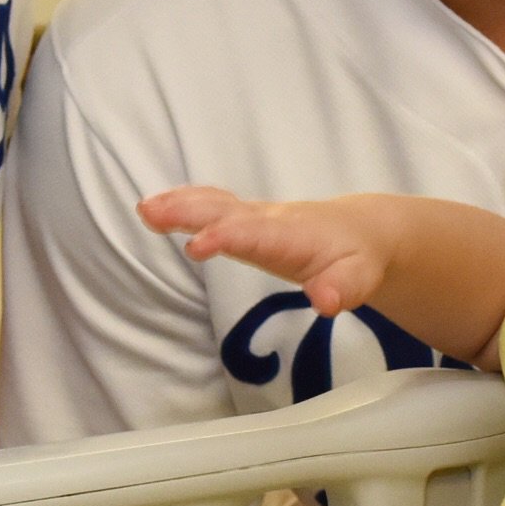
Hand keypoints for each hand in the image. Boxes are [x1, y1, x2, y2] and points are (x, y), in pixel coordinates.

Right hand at [138, 189, 392, 317]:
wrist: (360, 232)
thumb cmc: (356, 259)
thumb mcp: (360, 279)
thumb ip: (343, 289)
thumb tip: (326, 302)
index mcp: (290, 236)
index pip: (253, 235)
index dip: (225, 237)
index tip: (195, 247)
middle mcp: (268, 220)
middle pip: (225, 211)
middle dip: (189, 212)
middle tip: (151, 213)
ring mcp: (254, 216)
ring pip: (214, 204)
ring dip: (178, 205)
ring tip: (143, 209)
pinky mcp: (245, 218)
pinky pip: (212, 205)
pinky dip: (184, 203)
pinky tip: (155, 209)